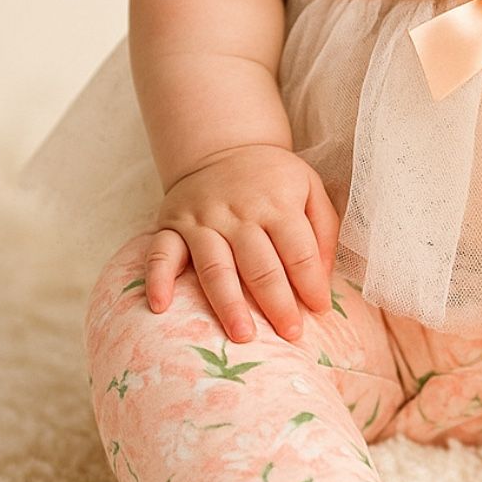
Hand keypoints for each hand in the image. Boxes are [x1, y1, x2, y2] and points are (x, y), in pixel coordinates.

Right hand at [144, 143, 338, 343]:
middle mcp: (239, 213)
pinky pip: (161, 253)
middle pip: (260, 266)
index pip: (298, 252)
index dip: (311, 284)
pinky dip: (158, 278)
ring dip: (228, 304)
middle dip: (277, 303)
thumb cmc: (273, 179)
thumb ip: (324, 229)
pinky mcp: (173, 225)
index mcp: (278, 203)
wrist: (224, 146)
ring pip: (216, 267)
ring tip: (243, 335)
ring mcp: (203, 220)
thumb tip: (323, 279)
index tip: (320, 311)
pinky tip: (160, 306)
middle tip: (290, 335)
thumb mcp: (310, 188)